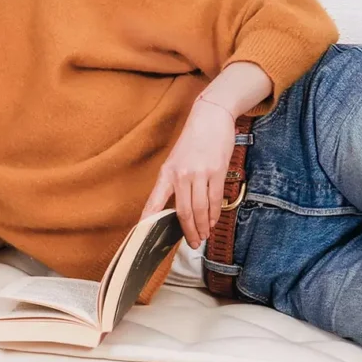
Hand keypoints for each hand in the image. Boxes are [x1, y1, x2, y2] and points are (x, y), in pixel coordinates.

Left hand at [138, 97, 237, 248]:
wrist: (210, 117)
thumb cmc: (193, 140)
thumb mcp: (176, 160)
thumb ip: (175, 182)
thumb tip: (176, 208)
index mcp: (166, 172)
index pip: (155, 201)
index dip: (148, 219)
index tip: (144, 234)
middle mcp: (181, 175)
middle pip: (183, 212)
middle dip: (188, 231)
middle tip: (193, 243)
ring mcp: (199, 174)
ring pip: (200, 209)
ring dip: (202, 226)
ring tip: (204, 236)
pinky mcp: (217, 172)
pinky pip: (215, 200)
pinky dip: (214, 214)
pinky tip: (213, 221)